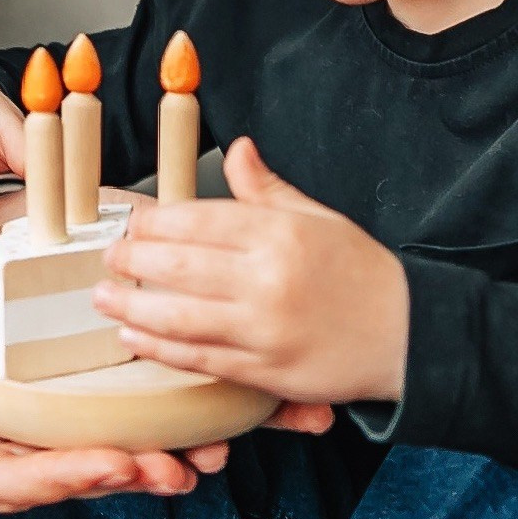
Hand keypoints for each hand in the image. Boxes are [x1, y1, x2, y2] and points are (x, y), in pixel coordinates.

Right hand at [0, 314, 206, 508]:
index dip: (59, 478)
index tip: (118, 466)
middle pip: (45, 480)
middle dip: (115, 475)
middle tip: (187, 468)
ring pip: (52, 459)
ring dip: (118, 459)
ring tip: (188, 454)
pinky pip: (37, 429)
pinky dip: (87, 429)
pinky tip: (135, 420)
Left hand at [92, 134, 409, 404]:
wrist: (412, 335)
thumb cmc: (363, 273)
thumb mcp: (320, 218)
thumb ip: (268, 188)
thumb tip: (238, 148)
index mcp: (280, 233)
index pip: (198, 220)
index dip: (154, 223)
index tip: (130, 224)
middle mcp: (269, 278)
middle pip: (179, 266)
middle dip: (132, 262)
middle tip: (107, 259)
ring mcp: (266, 328)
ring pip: (180, 316)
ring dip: (133, 306)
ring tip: (105, 298)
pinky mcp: (267, 370)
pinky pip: (201, 357)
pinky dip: (161, 348)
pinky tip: (135, 337)